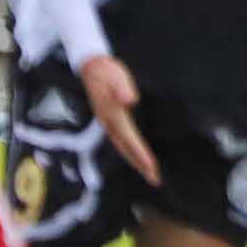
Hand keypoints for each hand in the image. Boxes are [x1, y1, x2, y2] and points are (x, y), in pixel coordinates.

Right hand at [81, 54, 160, 186]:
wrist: (91, 66)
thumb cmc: (106, 71)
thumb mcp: (116, 76)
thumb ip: (123, 89)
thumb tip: (130, 101)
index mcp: (113, 116)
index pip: (130, 139)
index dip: (140, 153)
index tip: (152, 166)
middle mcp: (109, 123)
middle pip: (125, 149)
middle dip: (140, 165)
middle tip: (155, 180)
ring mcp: (108, 123)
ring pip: (123, 147)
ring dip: (135, 161)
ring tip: (148, 173)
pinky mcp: (110, 119)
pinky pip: (121, 140)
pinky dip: (130, 151)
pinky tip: (136, 155)